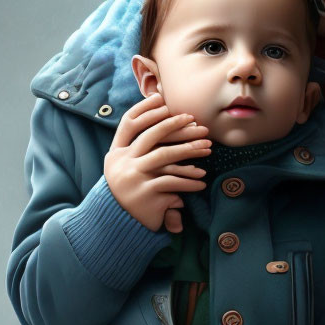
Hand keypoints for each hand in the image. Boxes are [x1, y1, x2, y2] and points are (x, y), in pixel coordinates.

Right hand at [104, 92, 211, 232]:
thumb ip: (141, 148)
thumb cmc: (132, 191)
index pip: (128, 123)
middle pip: (151, 135)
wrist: (120, 223)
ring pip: (164, 156)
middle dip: (175, 125)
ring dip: (189, 151)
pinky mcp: (144, 194)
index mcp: (116, 153)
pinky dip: (189, 181)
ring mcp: (132, 177)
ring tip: (207, 150)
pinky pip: (173, 182)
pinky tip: (202, 181)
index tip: (163, 101)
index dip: (144, 110)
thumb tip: (164, 117)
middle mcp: (122, 162)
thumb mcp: (129, 168)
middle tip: (195, 123)